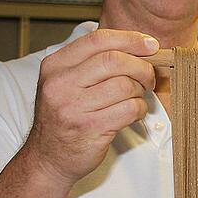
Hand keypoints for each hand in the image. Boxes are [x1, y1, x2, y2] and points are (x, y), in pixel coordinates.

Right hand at [24, 29, 158, 184]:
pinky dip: (139, 109)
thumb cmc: (64, 116)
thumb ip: (94, 62)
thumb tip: (139, 46)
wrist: (47, 158)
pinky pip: (129, 109)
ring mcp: (74, 107)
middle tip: (148, 76)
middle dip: (141, 67)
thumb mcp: (67, 82)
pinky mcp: (90, 128)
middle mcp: (61, 84)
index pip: (98, 40)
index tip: (150, 45)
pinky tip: (132, 112)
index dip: (130, 39)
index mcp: (55, 66)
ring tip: (135, 97)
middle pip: (114, 60)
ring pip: (125, 86)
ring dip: (140, 91)